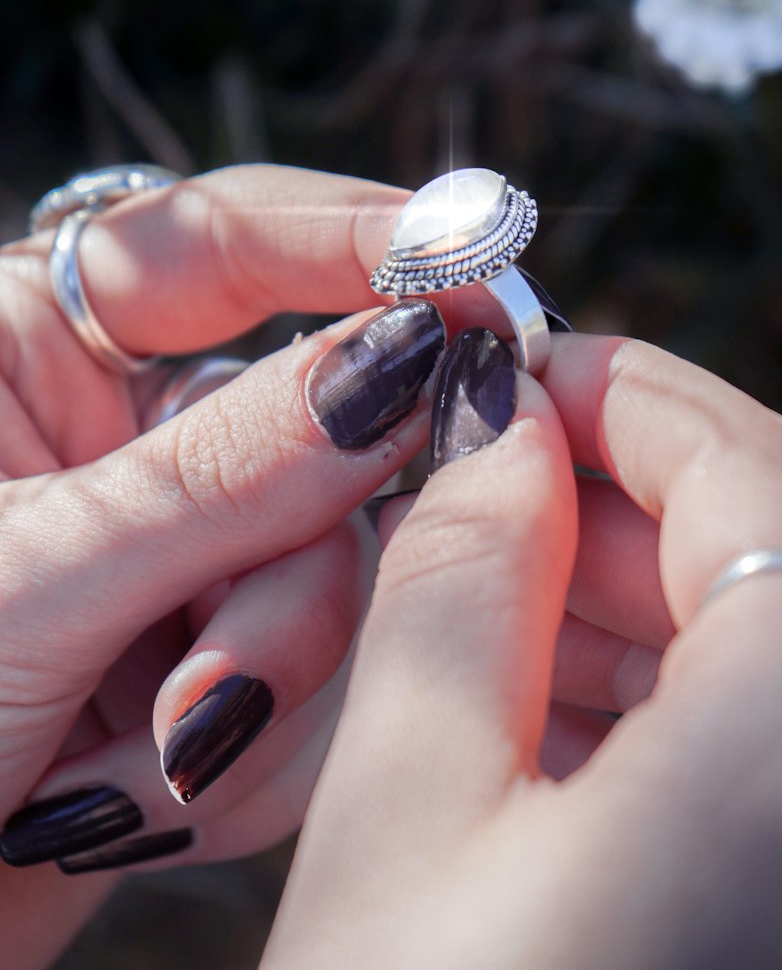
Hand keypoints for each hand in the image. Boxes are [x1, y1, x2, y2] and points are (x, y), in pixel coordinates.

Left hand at [0, 165, 445, 966]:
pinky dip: (247, 756)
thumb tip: (408, 363)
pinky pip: (320, 675)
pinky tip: (116, 808)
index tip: (473, 265)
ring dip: (258, 683)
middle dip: (284, 571)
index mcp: (32, 344)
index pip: (224, 237)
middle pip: (315, 434)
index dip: (356, 237)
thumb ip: (229, 474)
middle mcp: (119, 432)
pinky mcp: (209, 661)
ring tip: (129, 774)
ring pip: (334, 566)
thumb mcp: (27, 580)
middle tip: (218, 676)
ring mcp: (176, 550)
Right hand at [264, 330, 781, 968]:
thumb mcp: (411, 815)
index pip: (751, 470)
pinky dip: (670, 729)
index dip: (627, 393)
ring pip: (776, 679)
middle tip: (476, 480)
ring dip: (634, 615)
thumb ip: (457, 584)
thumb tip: (492, 437)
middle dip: (615, 505)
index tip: (523, 363)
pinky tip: (549, 723)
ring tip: (484, 597)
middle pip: (772, 571)